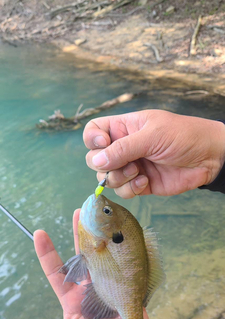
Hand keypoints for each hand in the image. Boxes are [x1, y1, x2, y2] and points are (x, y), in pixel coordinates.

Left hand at [12, 210, 150, 318]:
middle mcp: (89, 291)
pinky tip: (123, 234)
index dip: (48, 253)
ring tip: (99, 216)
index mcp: (72, 301)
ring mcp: (109, 290)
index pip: (57, 273)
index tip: (39, 232)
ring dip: (101, 237)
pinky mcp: (128, 293)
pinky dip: (123, 252)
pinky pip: (124, 270)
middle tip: (80, 211)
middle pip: (82, 257)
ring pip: (103, 258)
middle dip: (79, 234)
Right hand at [84, 110, 224, 197]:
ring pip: (107, 178)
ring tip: (138, 173)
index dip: (92, 139)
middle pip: (95, 158)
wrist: (209, 158)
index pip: (94, 131)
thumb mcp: (152, 136)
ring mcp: (131, 166)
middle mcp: (124, 147)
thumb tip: (97, 162)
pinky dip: (130, 189)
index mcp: (124, 127)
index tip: (103, 144)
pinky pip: (123, 191)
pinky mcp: (140, 184)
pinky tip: (146, 182)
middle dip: (105, 165)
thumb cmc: (183, 136)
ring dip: (118, 178)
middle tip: (125, 163)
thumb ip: (123, 149)